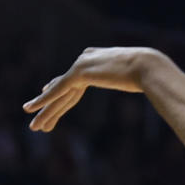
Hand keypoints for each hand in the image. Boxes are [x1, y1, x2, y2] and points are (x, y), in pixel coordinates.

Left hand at [22, 46, 152, 131]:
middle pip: (65, 89)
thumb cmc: (152, 74)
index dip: (59, 88)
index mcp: (98, 59)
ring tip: (32, 125)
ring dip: (44, 110)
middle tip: (36, 120)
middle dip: (51, 106)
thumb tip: (153, 85)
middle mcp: (86, 59)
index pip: (75, 80)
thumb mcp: (140, 80)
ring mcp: (81, 65)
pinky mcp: (79, 72)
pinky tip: (31, 108)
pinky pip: (58, 91)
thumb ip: (137, 81)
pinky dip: (43, 100)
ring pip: (59, 93)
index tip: (45, 89)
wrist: (149, 66)